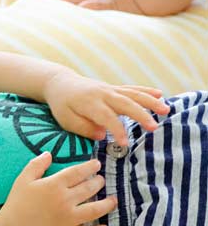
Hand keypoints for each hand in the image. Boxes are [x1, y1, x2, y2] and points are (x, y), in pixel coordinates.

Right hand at [0, 154, 114, 225]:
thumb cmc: (17, 202)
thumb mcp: (23, 179)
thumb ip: (37, 164)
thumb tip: (49, 153)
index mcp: (54, 185)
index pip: (78, 172)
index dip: (89, 167)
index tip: (97, 164)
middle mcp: (66, 200)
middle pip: (89, 189)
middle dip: (98, 182)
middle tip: (102, 179)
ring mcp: (70, 219)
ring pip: (95, 209)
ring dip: (107, 204)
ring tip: (113, 200)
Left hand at [43, 70, 169, 144]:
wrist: (60, 82)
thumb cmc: (62, 104)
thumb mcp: (65, 119)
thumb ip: (83, 127)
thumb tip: (102, 135)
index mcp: (89, 103)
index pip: (106, 117)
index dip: (116, 129)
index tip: (125, 143)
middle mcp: (102, 93)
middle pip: (124, 103)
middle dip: (140, 115)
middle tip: (154, 127)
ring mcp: (109, 89)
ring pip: (132, 94)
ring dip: (150, 101)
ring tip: (165, 110)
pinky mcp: (113, 88)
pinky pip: (131, 89)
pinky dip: (146, 91)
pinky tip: (160, 94)